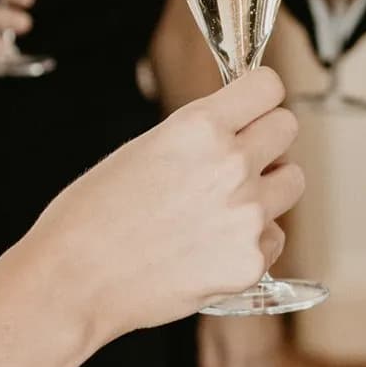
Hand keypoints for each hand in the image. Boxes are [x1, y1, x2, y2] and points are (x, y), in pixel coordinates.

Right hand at [29, 68, 304, 345]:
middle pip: (288, 129)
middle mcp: (231, 165)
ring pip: (291, 182)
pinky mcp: (251, 261)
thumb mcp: (144, 148)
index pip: (269, 87)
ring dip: (267, 189)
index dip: (259, 97)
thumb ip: (198, 136)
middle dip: (267, 140)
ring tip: (222, 208)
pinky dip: (252, 241)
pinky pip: (275, 236)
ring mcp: (247, 215)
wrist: (74, 280)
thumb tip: (236, 132)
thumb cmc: (92, 216)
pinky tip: (211, 248)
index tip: (251, 109)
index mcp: (200, 127)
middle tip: (239, 160)